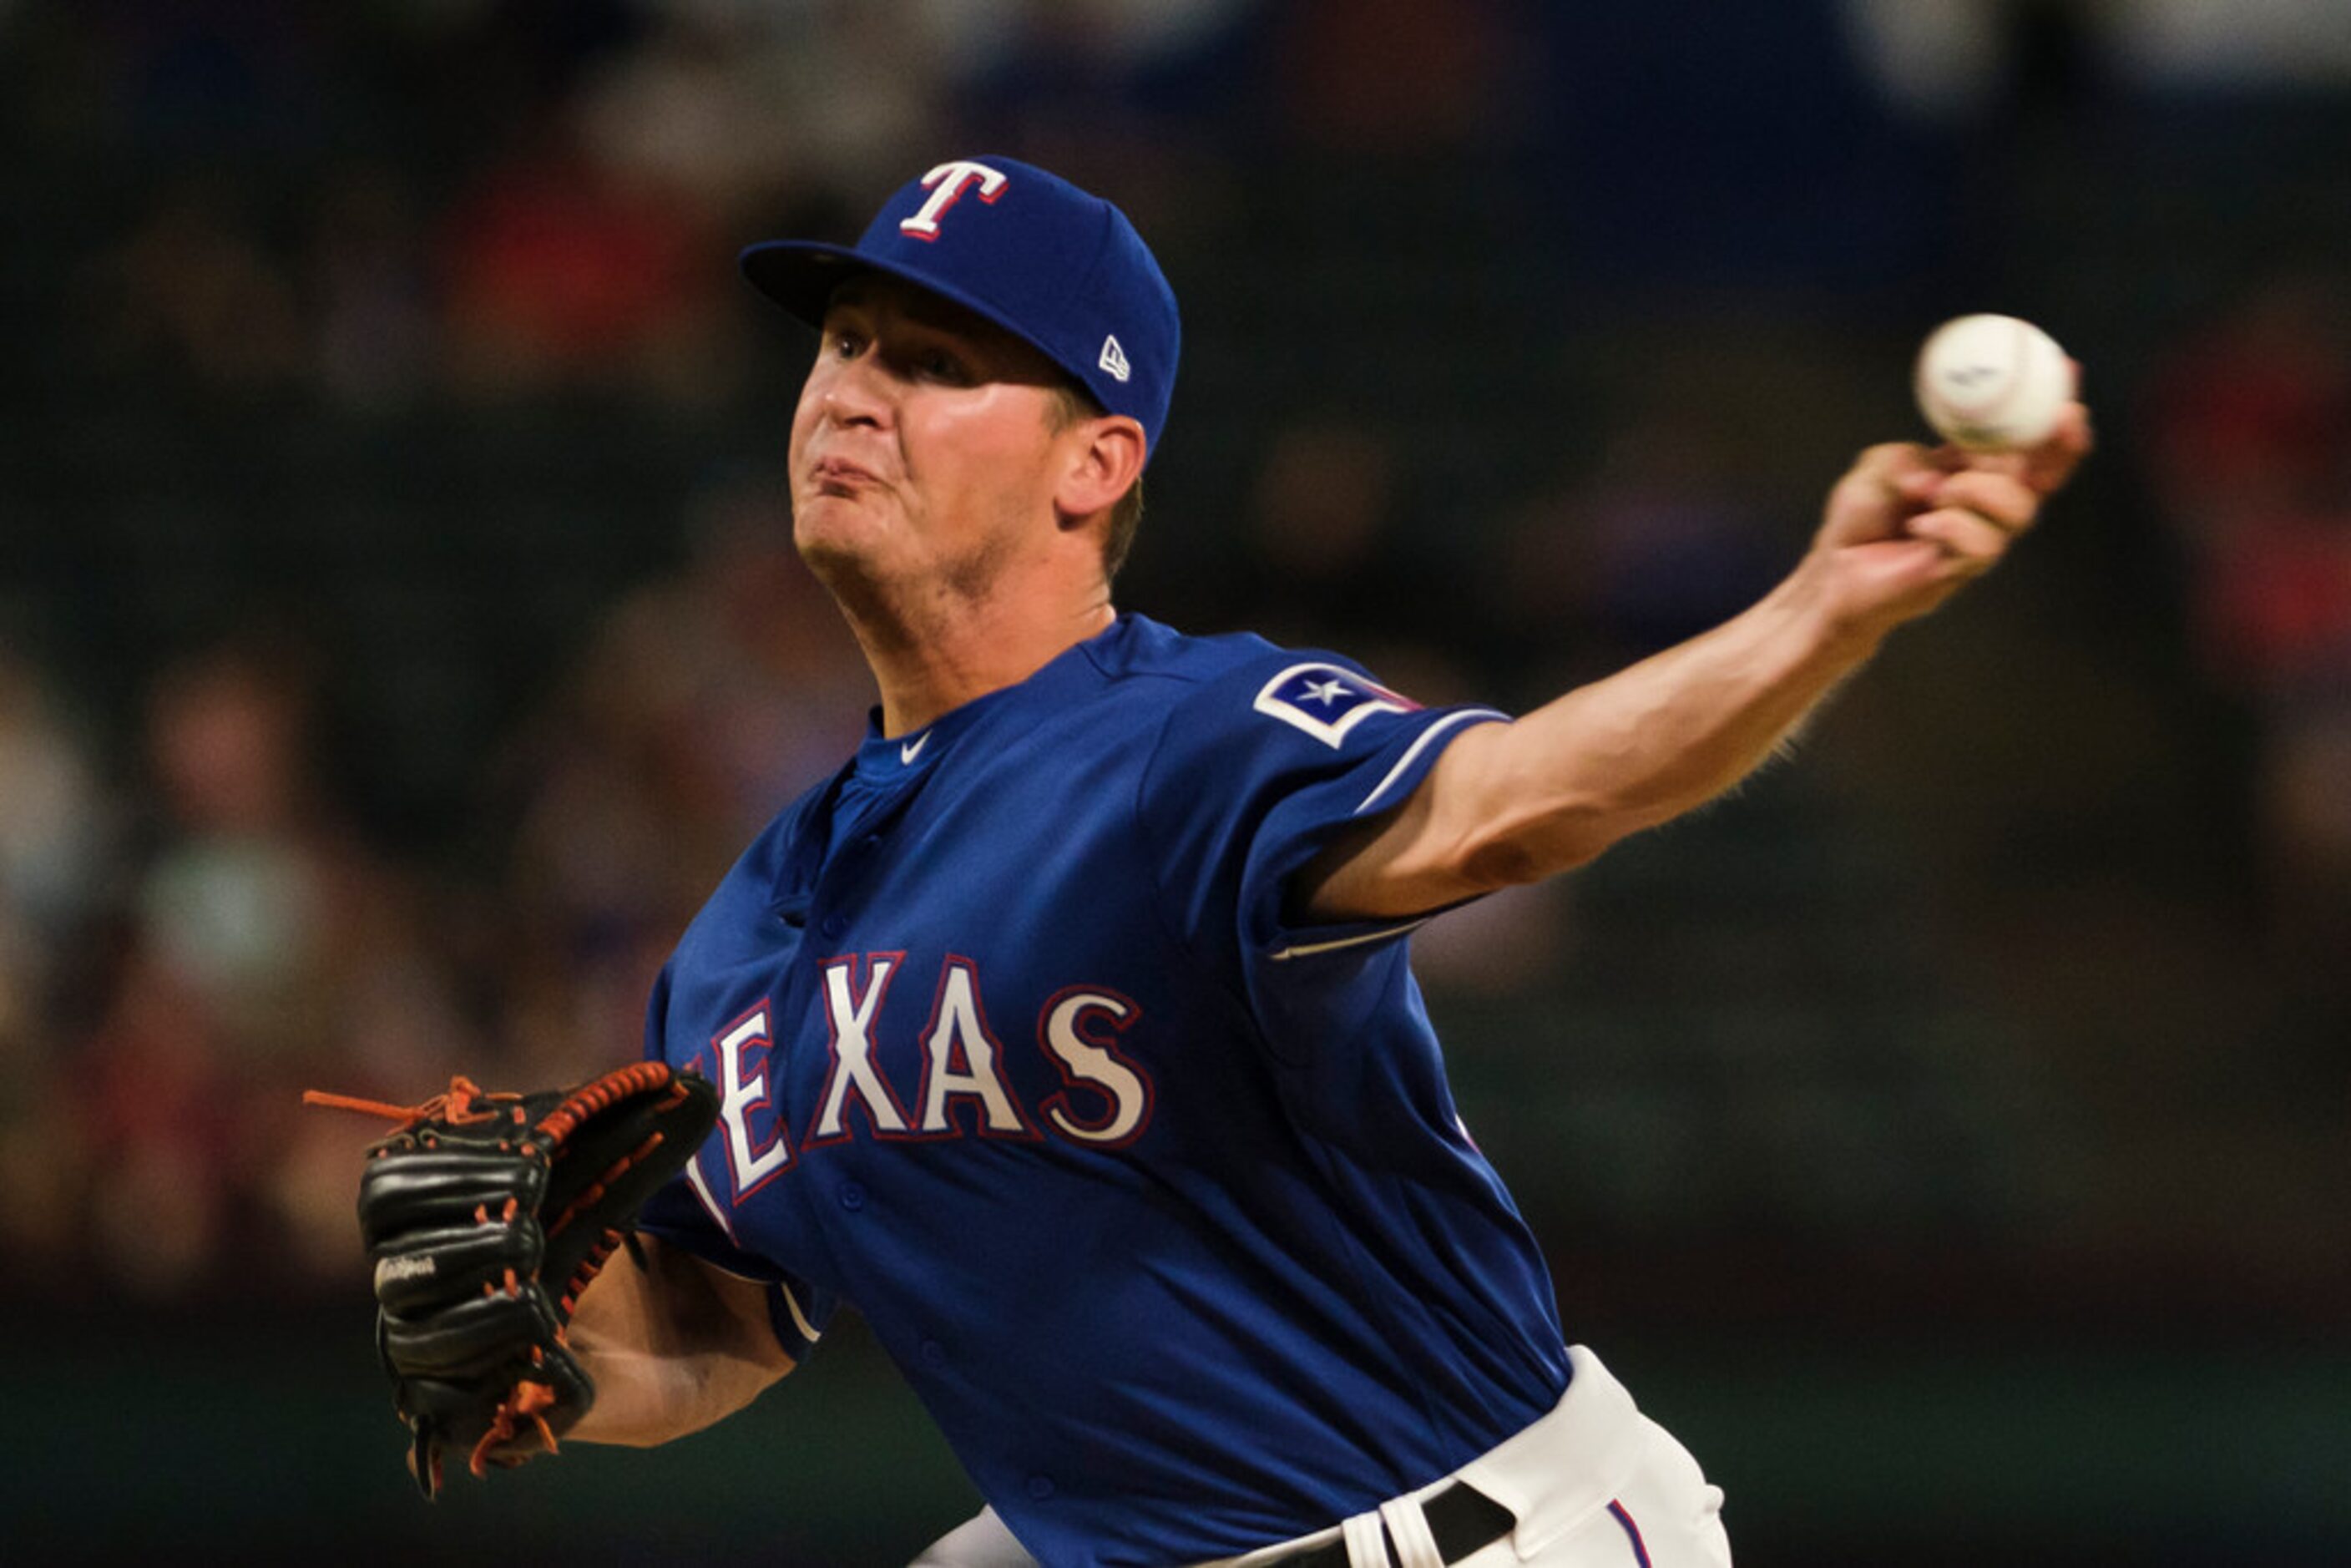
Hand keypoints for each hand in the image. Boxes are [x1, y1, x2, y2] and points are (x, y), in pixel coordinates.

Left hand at [1803, 396, 2092, 643]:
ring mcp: (1979, 539)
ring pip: (2019, 512)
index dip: (2052, 410)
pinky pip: (1981, 546)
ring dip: (1981, 491)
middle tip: (2056, 420)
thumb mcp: (1878, 466)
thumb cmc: (1862, 515)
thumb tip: (1934, 478)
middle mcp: (1987, 505)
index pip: (2027, 442)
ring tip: (1940, 492)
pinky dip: (1952, 527)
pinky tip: (1920, 525)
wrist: (1833, 568)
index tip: (2067, 370)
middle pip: (2044, 478)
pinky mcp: (1961, 571)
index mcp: (1974, 471)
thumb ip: (1907, 459)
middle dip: (2055, 447)